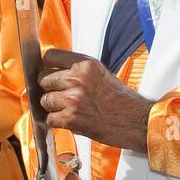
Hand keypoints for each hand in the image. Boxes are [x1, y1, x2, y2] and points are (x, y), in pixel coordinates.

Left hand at [39, 48, 153, 151]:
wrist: (136, 121)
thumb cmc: (121, 100)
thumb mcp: (101, 73)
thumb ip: (78, 70)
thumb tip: (53, 71)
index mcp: (86, 64)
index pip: (50, 56)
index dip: (47, 66)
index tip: (49, 73)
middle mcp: (77, 78)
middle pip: (43, 79)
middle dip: (49, 89)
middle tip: (62, 96)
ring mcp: (72, 99)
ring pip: (44, 100)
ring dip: (53, 107)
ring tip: (69, 110)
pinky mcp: (70, 119)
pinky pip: (50, 119)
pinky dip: (57, 122)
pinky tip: (71, 121)